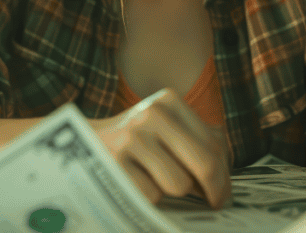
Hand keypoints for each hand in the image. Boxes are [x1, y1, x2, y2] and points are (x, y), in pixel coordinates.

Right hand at [88, 88, 231, 208]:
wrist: (80, 144)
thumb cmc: (133, 142)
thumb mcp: (164, 127)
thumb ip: (197, 141)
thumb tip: (224, 175)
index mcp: (168, 101)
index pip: (214, 145)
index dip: (224, 176)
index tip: (222, 192)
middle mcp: (151, 113)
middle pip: (203, 163)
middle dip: (214, 190)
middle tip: (214, 203)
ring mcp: (131, 136)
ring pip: (179, 183)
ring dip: (172, 191)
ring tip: (157, 181)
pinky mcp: (114, 161)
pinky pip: (152, 195)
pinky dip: (148, 197)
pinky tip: (136, 183)